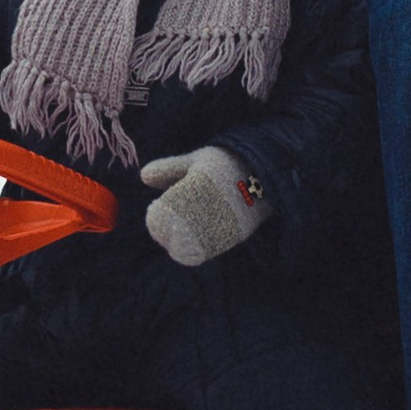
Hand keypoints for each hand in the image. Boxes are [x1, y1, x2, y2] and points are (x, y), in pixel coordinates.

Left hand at [140, 143, 272, 267]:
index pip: (166, 214)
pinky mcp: (238, 234)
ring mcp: (225, 222)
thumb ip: (170, 169)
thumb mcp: (197, 161)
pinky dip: (199, 247)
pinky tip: (196, 238)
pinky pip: (211, 248)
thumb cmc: (227, 162)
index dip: (156, 219)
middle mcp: (211, 206)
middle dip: (167, 233)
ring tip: (180, 231)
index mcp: (198, 186)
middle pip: (177, 233)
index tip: (155, 210)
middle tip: (164, 227)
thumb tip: (142, 176)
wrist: (267, 171)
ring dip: (182, 242)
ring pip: (193, 245)